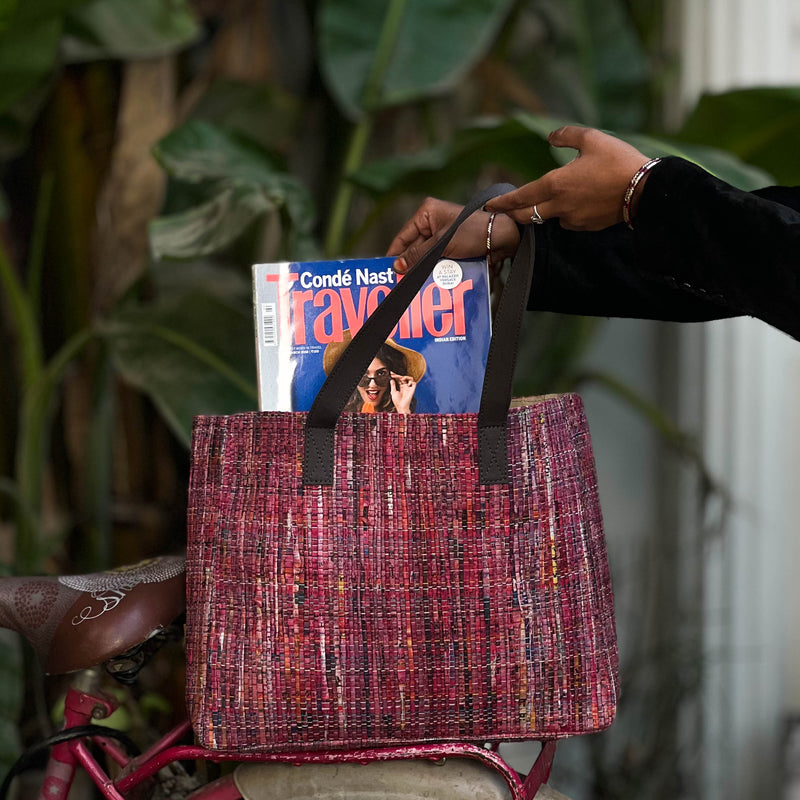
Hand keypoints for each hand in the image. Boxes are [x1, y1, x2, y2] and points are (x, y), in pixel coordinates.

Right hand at [386, 197, 519, 272]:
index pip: (403, 236)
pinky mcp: (453, 246)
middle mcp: (432, 222)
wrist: (502, 237)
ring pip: (426, 256)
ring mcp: (443, 234)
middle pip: (414, 248)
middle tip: (400, 284)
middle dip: (410, 265)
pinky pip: (438, 259)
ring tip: (415, 286)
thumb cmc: (472, 232)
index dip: (394, 254)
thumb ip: (418, 256)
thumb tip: (397, 267)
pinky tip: (431, 282)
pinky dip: (436, 269)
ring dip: (423, 270)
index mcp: (426, 213)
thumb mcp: (441, 244)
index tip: (386, 272)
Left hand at [390, 373, 416, 413]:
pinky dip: (411, 382)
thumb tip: (391, 380)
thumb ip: (393, 385)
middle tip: (394, 374)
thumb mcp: (393, 392)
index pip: (399, 379)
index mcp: (401, 387)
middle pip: (403, 378)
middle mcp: (405, 387)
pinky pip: (414, 383)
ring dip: (406, 377)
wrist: (401, 406)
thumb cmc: (397, 401)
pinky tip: (407, 384)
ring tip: (402, 378)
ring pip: (410, 379)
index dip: (396, 376)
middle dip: (399, 375)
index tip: (391, 373)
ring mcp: (409, 388)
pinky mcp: (412, 390)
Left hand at [484, 126, 650, 230]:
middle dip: (514, 212)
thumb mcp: (592, 139)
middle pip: (526, 215)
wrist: (646, 190)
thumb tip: (551, 136)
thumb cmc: (618, 161)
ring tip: (544, 202)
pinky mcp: (585, 227)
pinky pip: (567, 222)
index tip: (488, 206)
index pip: (520, 197)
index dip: (503, 202)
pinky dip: (564, 214)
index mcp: (556, 184)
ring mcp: (572, 219)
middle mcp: (560, 206)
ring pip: (548, 218)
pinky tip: (574, 204)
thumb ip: (567, 135)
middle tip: (505, 209)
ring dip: (542, 212)